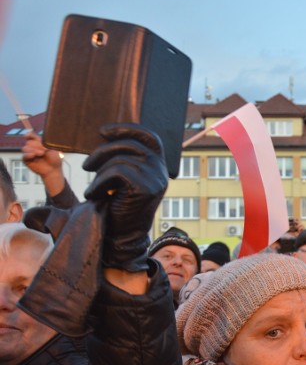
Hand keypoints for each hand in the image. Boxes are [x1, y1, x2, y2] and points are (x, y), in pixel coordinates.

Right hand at [22, 132, 65, 196]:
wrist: (54, 169)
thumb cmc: (55, 158)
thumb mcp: (53, 148)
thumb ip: (47, 141)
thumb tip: (43, 136)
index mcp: (38, 143)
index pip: (31, 136)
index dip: (29, 135)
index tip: (28, 135)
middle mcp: (32, 147)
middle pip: (29, 142)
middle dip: (37, 145)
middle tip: (45, 150)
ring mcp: (29, 154)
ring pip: (25, 148)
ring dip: (34, 150)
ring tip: (42, 154)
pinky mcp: (26, 160)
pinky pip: (24, 155)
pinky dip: (28, 155)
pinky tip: (33, 155)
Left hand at [83, 124, 167, 271]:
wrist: (121, 236)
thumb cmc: (117, 207)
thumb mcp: (123, 178)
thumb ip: (125, 159)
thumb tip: (109, 136)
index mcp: (158, 166)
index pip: (149, 137)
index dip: (127, 128)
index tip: (103, 131)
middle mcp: (161, 170)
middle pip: (130, 144)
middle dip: (102, 151)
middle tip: (86, 166)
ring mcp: (156, 179)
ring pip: (120, 159)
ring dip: (99, 173)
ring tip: (93, 188)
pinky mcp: (145, 188)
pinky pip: (116, 172)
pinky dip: (98, 183)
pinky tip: (94, 195)